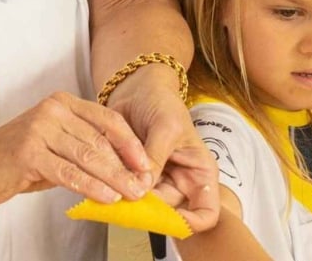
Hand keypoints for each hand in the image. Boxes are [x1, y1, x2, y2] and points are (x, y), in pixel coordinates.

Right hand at [0, 91, 152, 206]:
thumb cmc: (17, 158)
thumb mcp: (54, 145)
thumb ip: (83, 150)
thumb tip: (122, 170)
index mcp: (62, 103)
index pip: (106, 119)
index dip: (129, 143)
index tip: (145, 164)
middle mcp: (52, 111)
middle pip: (100, 140)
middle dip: (125, 166)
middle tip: (143, 186)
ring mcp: (40, 129)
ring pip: (87, 156)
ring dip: (113, 178)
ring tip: (130, 194)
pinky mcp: (29, 152)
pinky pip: (68, 172)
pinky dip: (90, 186)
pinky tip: (105, 197)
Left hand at [106, 63, 220, 232]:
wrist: (137, 89)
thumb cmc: (162, 102)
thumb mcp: (166, 126)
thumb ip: (155, 158)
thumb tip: (141, 189)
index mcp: (200, 173)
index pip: (206, 213)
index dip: (191, 223)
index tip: (167, 220)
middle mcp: (180, 183)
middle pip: (169, 215)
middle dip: (149, 213)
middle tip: (126, 201)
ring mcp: (156, 184)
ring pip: (144, 208)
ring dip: (128, 202)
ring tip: (112, 187)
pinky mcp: (133, 179)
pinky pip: (125, 194)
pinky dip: (114, 190)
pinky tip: (104, 179)